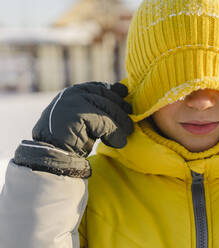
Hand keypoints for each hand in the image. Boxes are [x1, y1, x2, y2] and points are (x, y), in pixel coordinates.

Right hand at [14, 82, 133, 177]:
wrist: (49, 158)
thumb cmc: (68, 142)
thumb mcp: (85, 122)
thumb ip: (97, 111)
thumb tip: (121, 99)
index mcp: (72, 93)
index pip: (99, 88)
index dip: (115, 92)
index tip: (126, 98)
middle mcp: (72, 94)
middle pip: (106, 98)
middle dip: (120, 110)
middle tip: (130, 125)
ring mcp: (73, 102)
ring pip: (107, 109)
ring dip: (120, 124)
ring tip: (126, 135)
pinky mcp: (77, 114)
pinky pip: (105, 123)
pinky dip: (114, 134)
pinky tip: (118, 143)